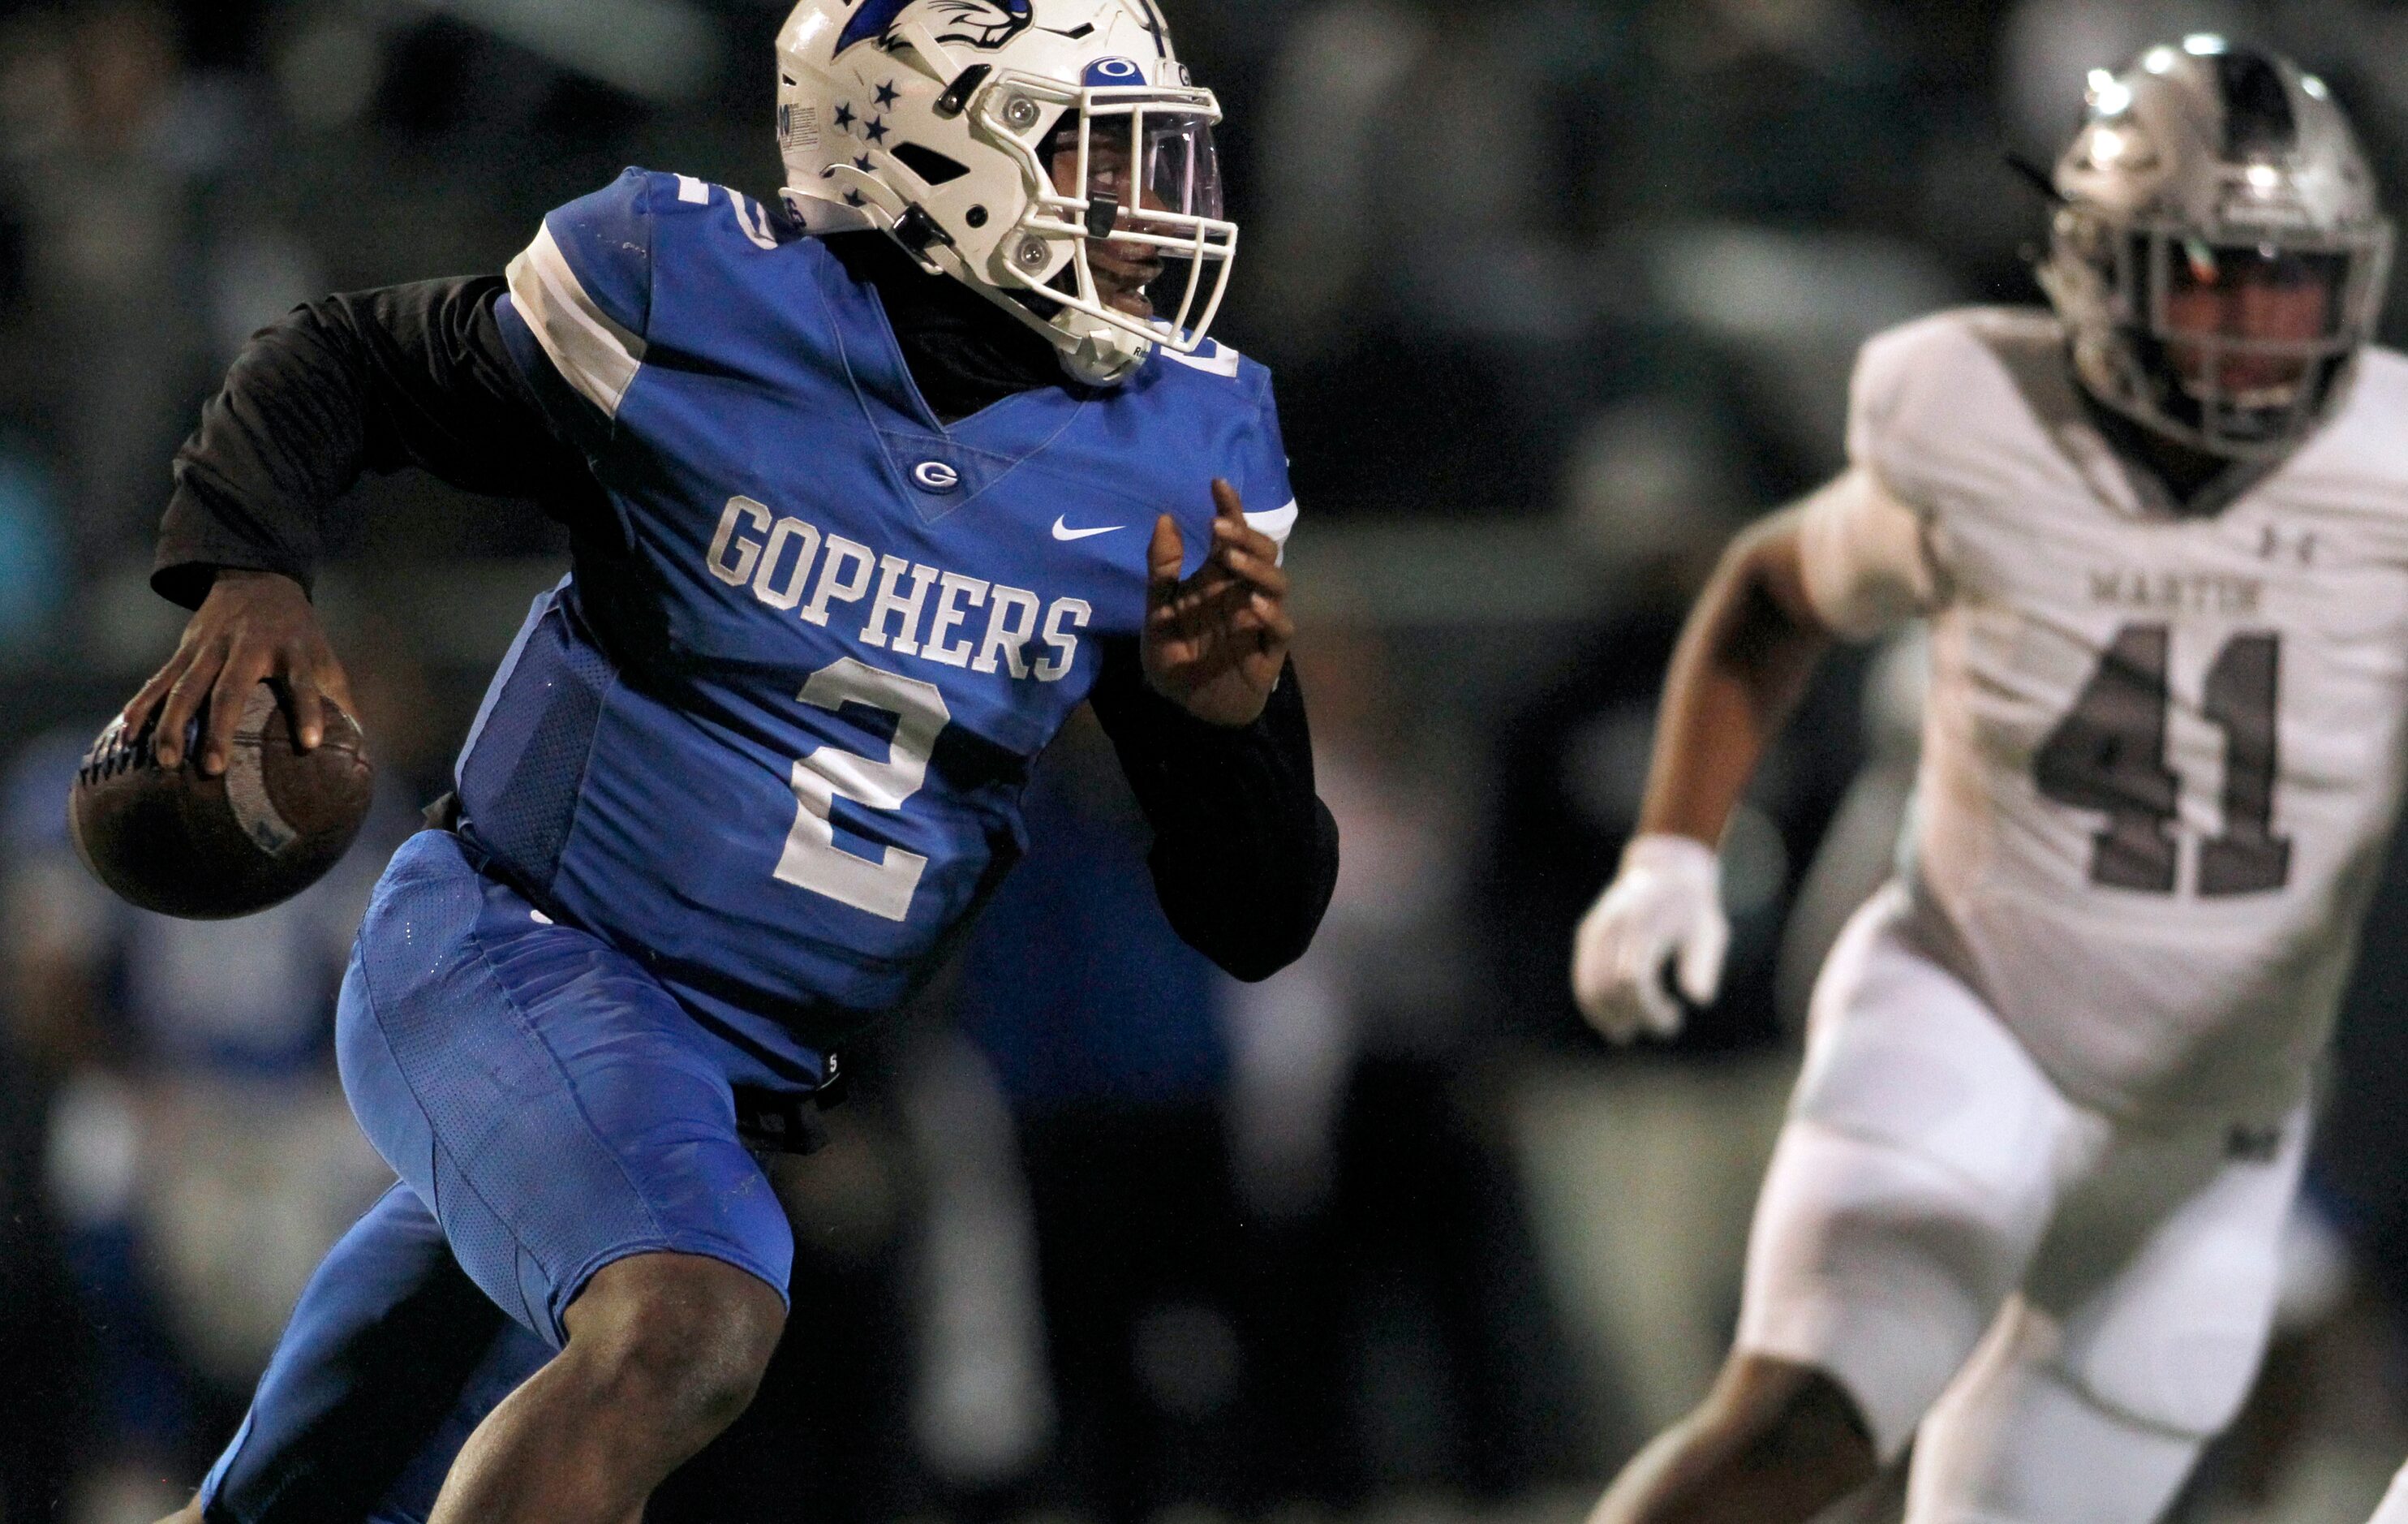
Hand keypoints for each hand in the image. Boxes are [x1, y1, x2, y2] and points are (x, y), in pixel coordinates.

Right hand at [121, 570, 352, 775]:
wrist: (256, 578)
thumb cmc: (298, 633)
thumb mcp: (324, 656)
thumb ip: (337, 699)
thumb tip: (357, 750)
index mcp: (291, 650)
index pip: (302, 682)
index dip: (308, 712)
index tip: (311, 745)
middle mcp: (247, 647)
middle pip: (230, 690)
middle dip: (219, 729)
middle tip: (213, 769)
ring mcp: (210, 647)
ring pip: (185, 687)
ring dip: (172, 725)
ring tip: (167, 763)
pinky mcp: (184, 649)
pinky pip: (158, 680)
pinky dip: (142, 706)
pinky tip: (127, 735)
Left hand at [1143, 479, 1292, 726]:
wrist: (1184, 708)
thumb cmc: (1176, 658)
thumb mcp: (1157, 611)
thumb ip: (1161, 569)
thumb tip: (1165, 518)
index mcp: (1219, 578)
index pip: (1231, 535)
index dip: (1231, 507)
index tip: (1217, 483)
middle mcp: (1244, 592)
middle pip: (1262, 551)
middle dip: (1244, 534)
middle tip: (1218, 526)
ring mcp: (1260, 620)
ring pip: (1277, 582)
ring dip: (1256, 567)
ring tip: (1229, 558)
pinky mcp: (1270, 651)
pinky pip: (1282, 628)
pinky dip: (1271, 614)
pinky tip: (1252, 605)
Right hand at [1570, 833, 1729, 1043]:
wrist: (1665, 868)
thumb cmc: (1693, 906)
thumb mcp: (1710, 930)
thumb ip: (1704, 963)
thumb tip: (1698, 1000)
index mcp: (1642, 923)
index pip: (1634, 980)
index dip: (1651, 1010)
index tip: (1675, 1019)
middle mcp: (1611, 926)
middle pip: (1608, 988)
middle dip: (1632, 1016)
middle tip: (1661, 1025)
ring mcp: (1595, 931)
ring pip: (1588, 988)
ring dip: (1608, 1018)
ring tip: (1631, 1031)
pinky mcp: (1587, 937)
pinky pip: (1583, 979)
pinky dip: (1596, 1005)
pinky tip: (1618, 1019)